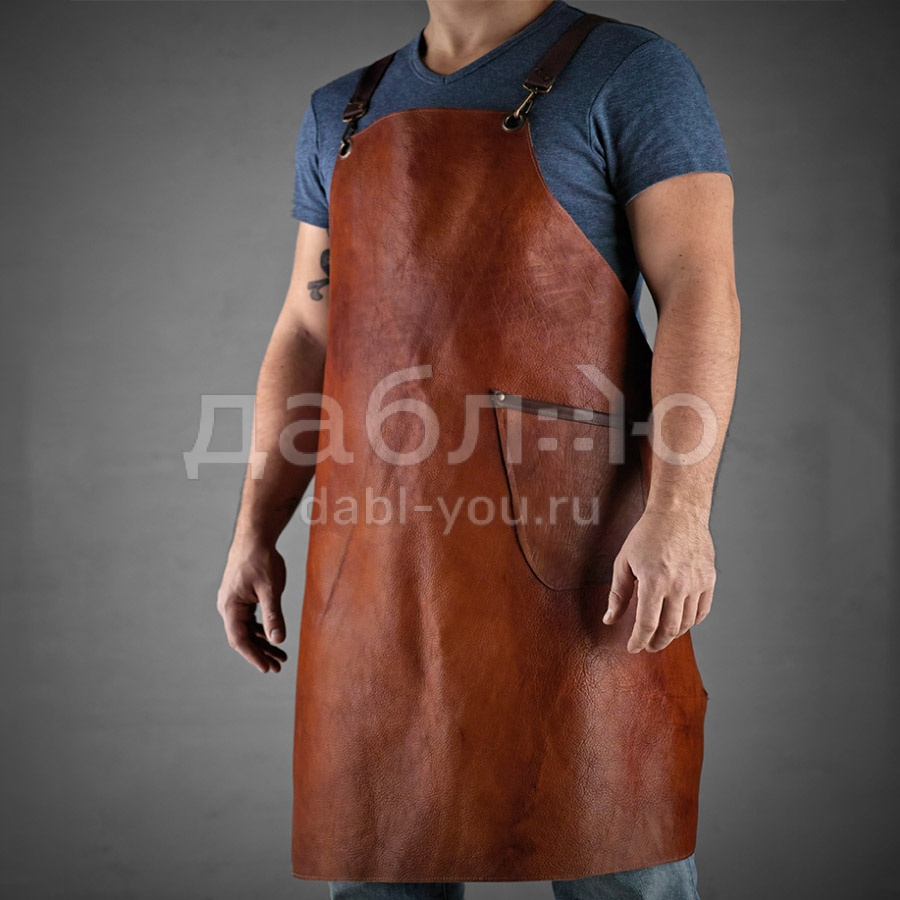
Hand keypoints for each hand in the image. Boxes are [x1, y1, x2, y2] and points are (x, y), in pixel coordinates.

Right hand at [217, 539, 287, 672]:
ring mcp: (233, 602)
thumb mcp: (271, 588)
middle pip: (242, 637)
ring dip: (262, 643)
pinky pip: (248, 620)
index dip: (253, 656)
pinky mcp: (240, 597)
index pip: (239, 640)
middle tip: (278, 667)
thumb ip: (273, 615)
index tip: (267, 669)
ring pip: (246, 629)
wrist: (254, 537)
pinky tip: (273, 637)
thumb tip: (278, 640)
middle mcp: (227, 606)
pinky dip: (261, 629)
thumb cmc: (262, 559)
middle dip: (260, 653)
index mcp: (230, 606)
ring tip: (280, 656)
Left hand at [603, 504, 715, 652]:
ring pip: (686, 623)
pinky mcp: (709, 580)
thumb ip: (618, 594)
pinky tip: (680, 622)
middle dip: (655, 643)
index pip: (646, 624)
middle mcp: (678, 585)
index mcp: (653, 581)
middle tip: (647, 646)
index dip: (638, 641)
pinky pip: (702, 611)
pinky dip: (690, 622)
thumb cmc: (647, 535)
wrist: (677, 513)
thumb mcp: (624, 562)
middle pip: (668, 629)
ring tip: (661, 635)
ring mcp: (696, 583)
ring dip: (672, 634)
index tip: (632, 647)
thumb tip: (609, 619)